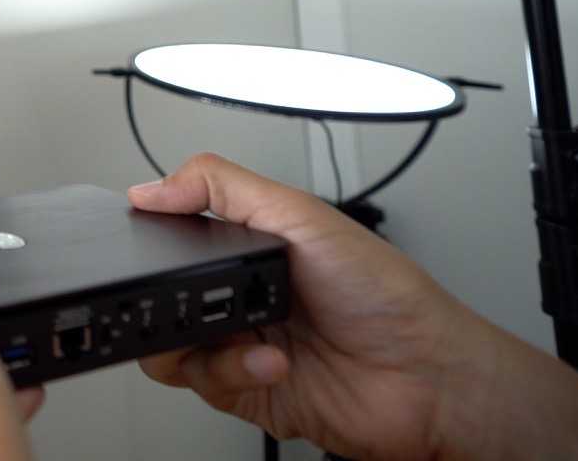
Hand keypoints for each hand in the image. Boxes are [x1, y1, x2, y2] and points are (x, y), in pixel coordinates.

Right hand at [131, 152, 577, 459]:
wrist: (429, 377)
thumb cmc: (389, 295)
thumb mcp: (302, 215)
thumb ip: (222, 187)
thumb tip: (152, 187)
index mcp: (247, 247)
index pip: (173, 237)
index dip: (153, 239)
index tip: (149, 241)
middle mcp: (238, 296)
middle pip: (157, 296)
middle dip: (165, 299)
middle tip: (194, 295)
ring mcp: (239, 345)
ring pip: (166, 346)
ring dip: (197, 341)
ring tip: (242, 333)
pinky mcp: (244, 391)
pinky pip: (201, 383)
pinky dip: (230, 372)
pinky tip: (271, 362)